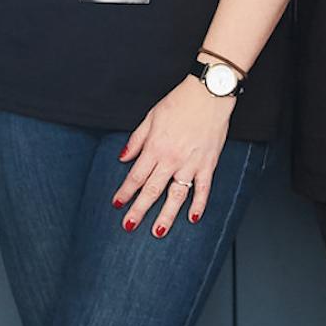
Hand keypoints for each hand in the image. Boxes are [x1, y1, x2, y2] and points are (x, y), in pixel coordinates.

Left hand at [112, 77, 234, 237]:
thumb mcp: (151, 117)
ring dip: (167, 215)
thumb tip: (123, 157)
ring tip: (158, 231)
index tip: (117, 204)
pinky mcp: (208, 164)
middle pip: (152, 190)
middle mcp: (171, 159)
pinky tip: (193, 218)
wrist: (208, 93)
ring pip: (176, 195)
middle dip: (139, 210)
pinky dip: (199, 205)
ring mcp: (191, 164)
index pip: (136, 176)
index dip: (125, 192)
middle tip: (129, 225)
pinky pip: (203, 189)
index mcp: (155, 147)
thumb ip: (136, 140)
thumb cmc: (179, 102)